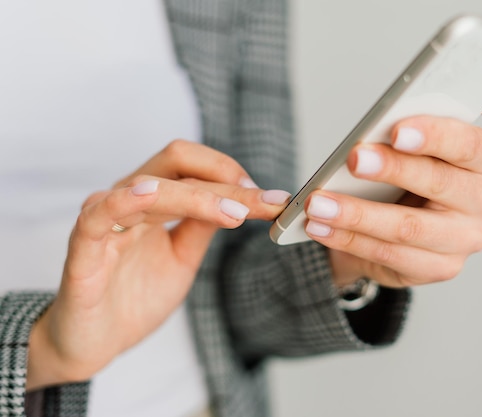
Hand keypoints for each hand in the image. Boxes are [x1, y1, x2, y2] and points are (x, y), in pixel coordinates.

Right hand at [27, 140, 289, 389]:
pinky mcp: (84, 247)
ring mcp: (106, 219)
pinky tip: (150, 194)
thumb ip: (203, 225)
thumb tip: (243, 199)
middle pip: (177, 164)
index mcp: (153, 200)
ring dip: (198, 196)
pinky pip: (101, 214)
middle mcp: (129, 199)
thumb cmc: (136, 296)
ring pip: (151, 186)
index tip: (272, 199)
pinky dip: (124, 200)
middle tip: (266, 202)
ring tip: (236, 213)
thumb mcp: (184, 256)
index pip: (194, 168)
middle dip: (227, 180)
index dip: (233, 176)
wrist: (97, 342)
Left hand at [304, 116, 481, 287]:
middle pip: (439, 182)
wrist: (396, 224)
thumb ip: (405, 127)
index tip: (396, 130)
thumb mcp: (408, 147)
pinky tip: (320, 228)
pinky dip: (349, 240)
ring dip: (356, 214)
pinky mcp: (441, 267)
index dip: (435, 135)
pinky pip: (390, 254)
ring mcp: (465, 238)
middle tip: (353, 159)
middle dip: (391, 169)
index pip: (469, 143)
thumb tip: (394, 116)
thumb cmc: (405, 177)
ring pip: (408, 227)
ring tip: (318, 203)